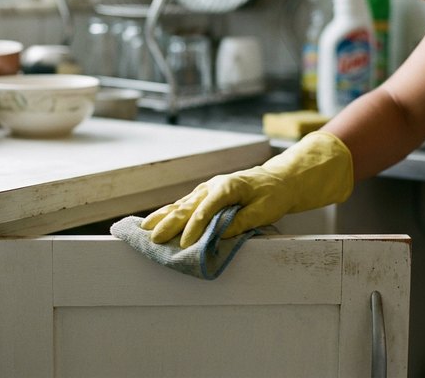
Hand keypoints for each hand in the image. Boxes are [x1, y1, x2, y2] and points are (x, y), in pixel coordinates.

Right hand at [140, 131, 353, 247]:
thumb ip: (241, 222)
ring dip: (163, 218)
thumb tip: (219, 235)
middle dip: (169, 224)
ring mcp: (207, 189)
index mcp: (228, 187)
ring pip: (181, 204)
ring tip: (145, 229)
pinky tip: (156, 221)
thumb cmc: (273, 195)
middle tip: (153, 239)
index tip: (184, 244)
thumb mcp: (264, 210)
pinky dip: (169, 213)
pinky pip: (184, 205)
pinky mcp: (206, 195)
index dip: (194, 227)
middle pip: (187, 206)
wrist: (279, 180)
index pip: (206, 209)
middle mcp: (213, 186)